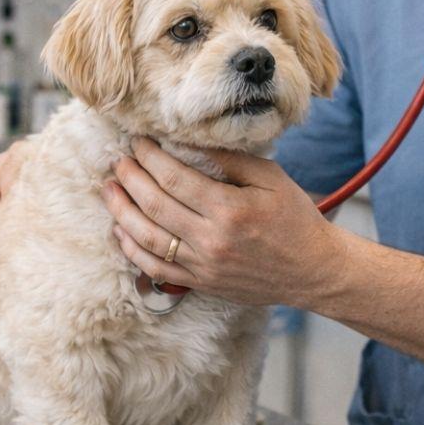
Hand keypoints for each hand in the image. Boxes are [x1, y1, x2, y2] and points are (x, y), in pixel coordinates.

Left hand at [103, 136, 349, 307]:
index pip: (174, 178)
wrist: (314, 270)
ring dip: (121, 211)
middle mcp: (212, 240)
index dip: (150, 157)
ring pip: (146, 238)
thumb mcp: (271, 178)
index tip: (139, 141)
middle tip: (118, 160)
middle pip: (154, 205)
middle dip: (130, 178)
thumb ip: (230, 159)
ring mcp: (203, 266)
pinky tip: (121, 230)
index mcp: (230, 210)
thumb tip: (189, 140)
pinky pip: (155, 269)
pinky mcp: (201, 284)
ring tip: (110, 189)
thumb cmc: (295, 218)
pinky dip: (132, 249)